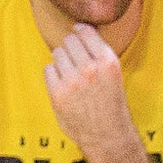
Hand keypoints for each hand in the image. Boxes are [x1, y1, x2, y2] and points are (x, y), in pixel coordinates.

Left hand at [44, 24, 140, 158]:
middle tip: (73, 56)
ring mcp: (72, 80)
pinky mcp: (57, 92)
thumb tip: (80, 33)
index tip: (76, 30)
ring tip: (69, 72)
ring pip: (57, 54)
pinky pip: (48, 69)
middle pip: (69, 41)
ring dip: (61, 60)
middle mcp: (90, 68)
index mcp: (108, 61)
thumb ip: (99, 55)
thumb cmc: (111, 103)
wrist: (106, 132)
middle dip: (70, 46)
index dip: (80, 29)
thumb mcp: (115, 73)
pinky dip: (53, 73)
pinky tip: (62, 82)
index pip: (87, 32)